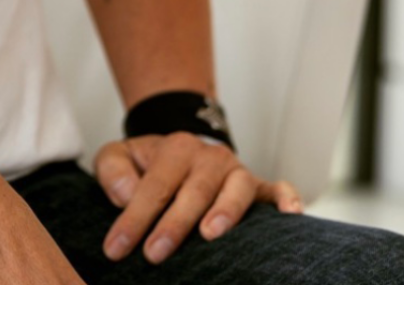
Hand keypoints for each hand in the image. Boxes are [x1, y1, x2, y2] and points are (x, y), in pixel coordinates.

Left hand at [95, 133, 303, 265]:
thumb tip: (127, 195)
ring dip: (225, 211)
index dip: (133, 218)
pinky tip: (290, 216)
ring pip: (236, 189)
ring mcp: (236, 172)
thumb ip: (113, 170)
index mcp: (174, 150)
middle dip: (173, 224)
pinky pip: (276, 189)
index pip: (152, 187)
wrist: (182, 149)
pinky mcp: (259, 187)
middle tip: (154, 254)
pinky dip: (285, 198)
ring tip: (210, 234)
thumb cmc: (148, 164)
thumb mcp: (119, 156)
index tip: (115, 249)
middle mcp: (208, 158)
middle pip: (193, 191)